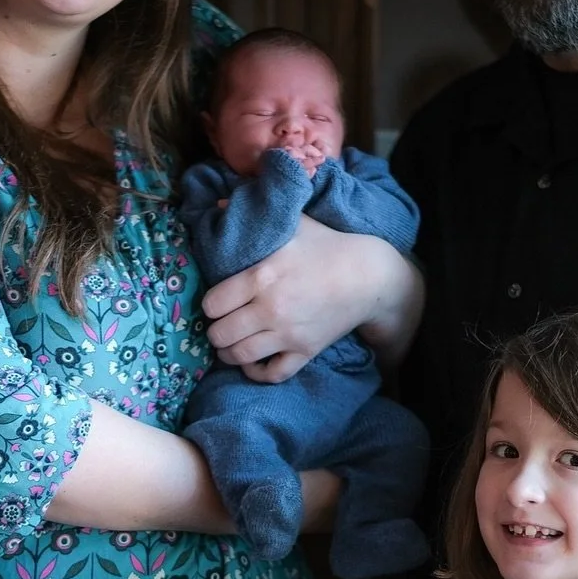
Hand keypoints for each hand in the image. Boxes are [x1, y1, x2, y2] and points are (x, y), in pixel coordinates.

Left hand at [201, 218, 420, 381]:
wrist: (368, 276)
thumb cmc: (327, 246)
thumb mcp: (292, 223)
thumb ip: (254, 217)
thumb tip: (217, 204)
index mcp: (262, 276)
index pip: (213, 303)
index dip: (210, 304)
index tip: (216, 302)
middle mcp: (271, 308)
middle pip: (221, 334)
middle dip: (215, 330)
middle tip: (221, 324)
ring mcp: (288, 333)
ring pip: (240, 356)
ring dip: (229, 352)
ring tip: (230, 343)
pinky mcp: (305, 351)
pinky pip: (272, 374)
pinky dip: (256, 372)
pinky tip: (253, 362)